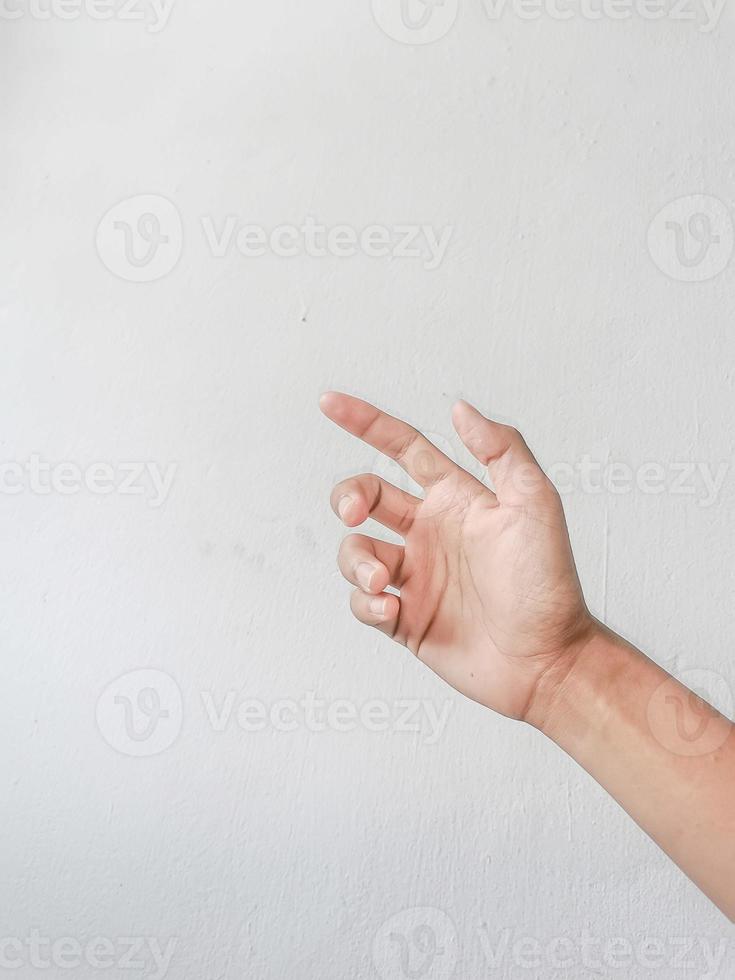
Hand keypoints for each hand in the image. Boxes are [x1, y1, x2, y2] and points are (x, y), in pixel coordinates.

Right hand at [320, 391, 596, 723]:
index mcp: (456, 499)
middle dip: (348, 498)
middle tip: (355, 514)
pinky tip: (393, 611)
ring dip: (357, 561)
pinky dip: (366, 603)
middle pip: (365, 496)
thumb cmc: (548, 584)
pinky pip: (361, 602)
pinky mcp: (404, 619)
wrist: (545, 662)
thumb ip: (501, 450)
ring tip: (385, 581)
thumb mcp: (535, 504)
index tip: (329, 403)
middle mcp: (430, 532)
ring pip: (355, 551)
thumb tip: (461, 410)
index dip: (366, 423)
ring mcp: (415, 576)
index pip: (403, 448)